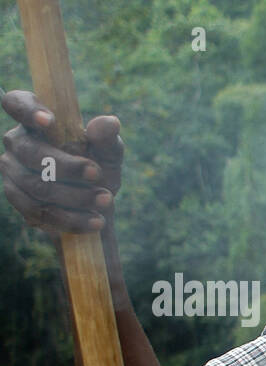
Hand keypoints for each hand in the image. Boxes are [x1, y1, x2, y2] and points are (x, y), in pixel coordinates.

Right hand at [1, 89, 123, 233]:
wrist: (94, 207)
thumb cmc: (98, 169)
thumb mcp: (108, 154)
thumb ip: (107, 139)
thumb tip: (110, 123)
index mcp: (36, 123)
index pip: (17, 103)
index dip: (27, 110)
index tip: (49, 121)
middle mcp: (18, 144)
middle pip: (31, 153)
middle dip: (68, 167)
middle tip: (98, 173)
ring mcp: (13, 172)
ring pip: (38, 186)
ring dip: (76, 196)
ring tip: (106, 200)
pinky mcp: (19, 200)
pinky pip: (40, 212)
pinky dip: (71, 218)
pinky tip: (95, 221)